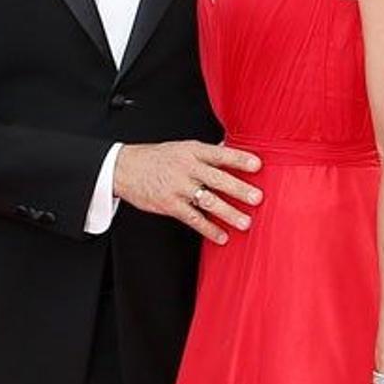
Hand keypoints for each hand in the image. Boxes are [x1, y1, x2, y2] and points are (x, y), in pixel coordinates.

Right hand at [112, 140, 262, 245]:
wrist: (125, 168)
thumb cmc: (157, 158)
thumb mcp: (182, 148)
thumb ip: (207, 152)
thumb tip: (230, 148)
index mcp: (192, 151)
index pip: (219, 154)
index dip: (239, 159)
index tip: (257, 165)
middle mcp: (186, 168)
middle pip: (217, 178)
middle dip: (238, 189)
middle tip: (257, 198)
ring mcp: (178, 187)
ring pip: (207, 201)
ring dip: (228, 213)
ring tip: (245, 222)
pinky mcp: (169, 205)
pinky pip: (193, 218)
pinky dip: (208, 229)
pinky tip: (222, 236)